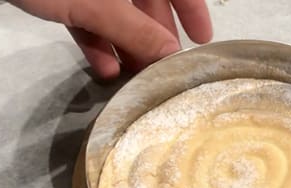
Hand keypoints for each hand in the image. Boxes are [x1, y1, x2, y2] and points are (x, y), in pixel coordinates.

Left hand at [9, 0, 211, 77]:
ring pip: (116, 13)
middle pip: (145, 2)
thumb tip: (171, 54)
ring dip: (126, 46)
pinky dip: (96, 42)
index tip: (202, 39)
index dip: (192, 9)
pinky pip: (87, 16)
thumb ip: (135, 29)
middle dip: (154, 36)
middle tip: (163, 68)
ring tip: (136, 77)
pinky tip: (104, 69)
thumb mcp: (97, 4)